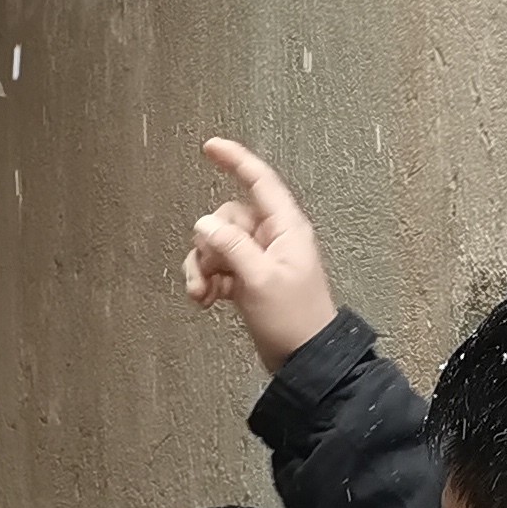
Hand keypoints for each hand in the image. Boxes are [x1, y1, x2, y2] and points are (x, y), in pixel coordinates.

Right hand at [181, 137, 342, 371]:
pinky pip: (219, 267)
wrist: (304, 360)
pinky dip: (208, 281)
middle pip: (228, 219)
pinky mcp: (250, 280)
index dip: (235, 160)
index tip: (210, 147)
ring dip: (204, 266)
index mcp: (285, 229)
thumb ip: (231, 247)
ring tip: (202, 292)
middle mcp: (273, 239)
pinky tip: (206, 300)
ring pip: (218, 245)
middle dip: (209, 244)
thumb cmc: (295, 321)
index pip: (259, 181)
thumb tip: (204, 223)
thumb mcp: (260, 279)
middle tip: (210, 272)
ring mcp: (260, 259)